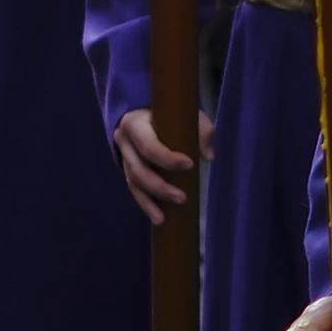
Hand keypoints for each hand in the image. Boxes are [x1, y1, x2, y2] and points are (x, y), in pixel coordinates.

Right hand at [111, 107, 210, 225]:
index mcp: (134, 123)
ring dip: (149, 201)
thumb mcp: (188, 115)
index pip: (149, 146)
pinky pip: (134, 189)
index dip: (168, 158)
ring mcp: (123, 156)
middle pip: (138, 169)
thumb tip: (208, 156)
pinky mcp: (127, 168)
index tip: (191, 164)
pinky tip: (158, 218)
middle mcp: (123, 140)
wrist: (145, 112)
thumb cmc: (170, 114)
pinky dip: (145, 204)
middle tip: (182, 198)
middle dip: (159, 187)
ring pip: (133, 182)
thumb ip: (202, 130)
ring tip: (163, 219)